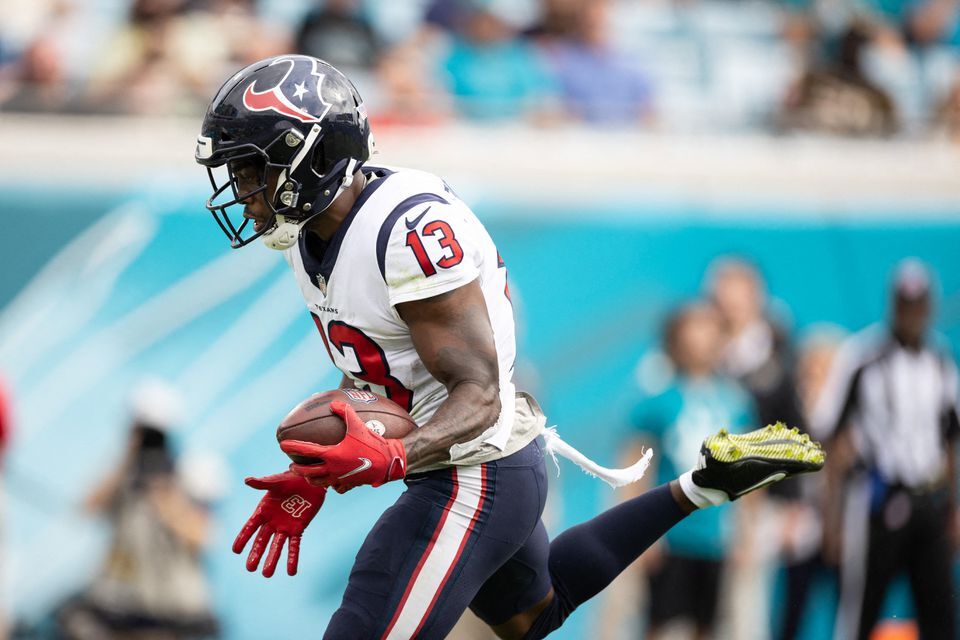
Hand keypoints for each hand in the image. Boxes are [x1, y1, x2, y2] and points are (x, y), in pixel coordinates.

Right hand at [232, 471, 325, 576]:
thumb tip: (247, 480)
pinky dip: (293, 558)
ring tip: (267, 574)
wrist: (309, 481)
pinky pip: (294, 546)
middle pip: (262, 540)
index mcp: (263, 511)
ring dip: (272, 559)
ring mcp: (284, 527)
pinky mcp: (298, 529)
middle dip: (256, 554)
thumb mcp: (276, 481)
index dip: (243, 538)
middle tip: (250, 568)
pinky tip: (291, 571)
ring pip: (277, 546)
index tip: (236, 551)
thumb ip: (262, 483)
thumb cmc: (290, 479)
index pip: (250, 527)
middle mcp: (271, 522)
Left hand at [280, 401, 405, 491]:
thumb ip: (345, 412)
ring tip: (306, 476)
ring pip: (320, 482)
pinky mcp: (349, 483)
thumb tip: (334, 403)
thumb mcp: (358, 425)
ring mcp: (340, 478)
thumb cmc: (372, 443)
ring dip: (310, 479)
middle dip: (297, 469)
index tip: (282, 445)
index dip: (293, 447)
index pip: (307, 451)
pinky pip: (335, 487)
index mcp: (332, 455)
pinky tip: (329, 482)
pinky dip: (330, 485)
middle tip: (290, 465)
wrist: (388, 462)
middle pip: (309, 472)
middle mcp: (333, 469)